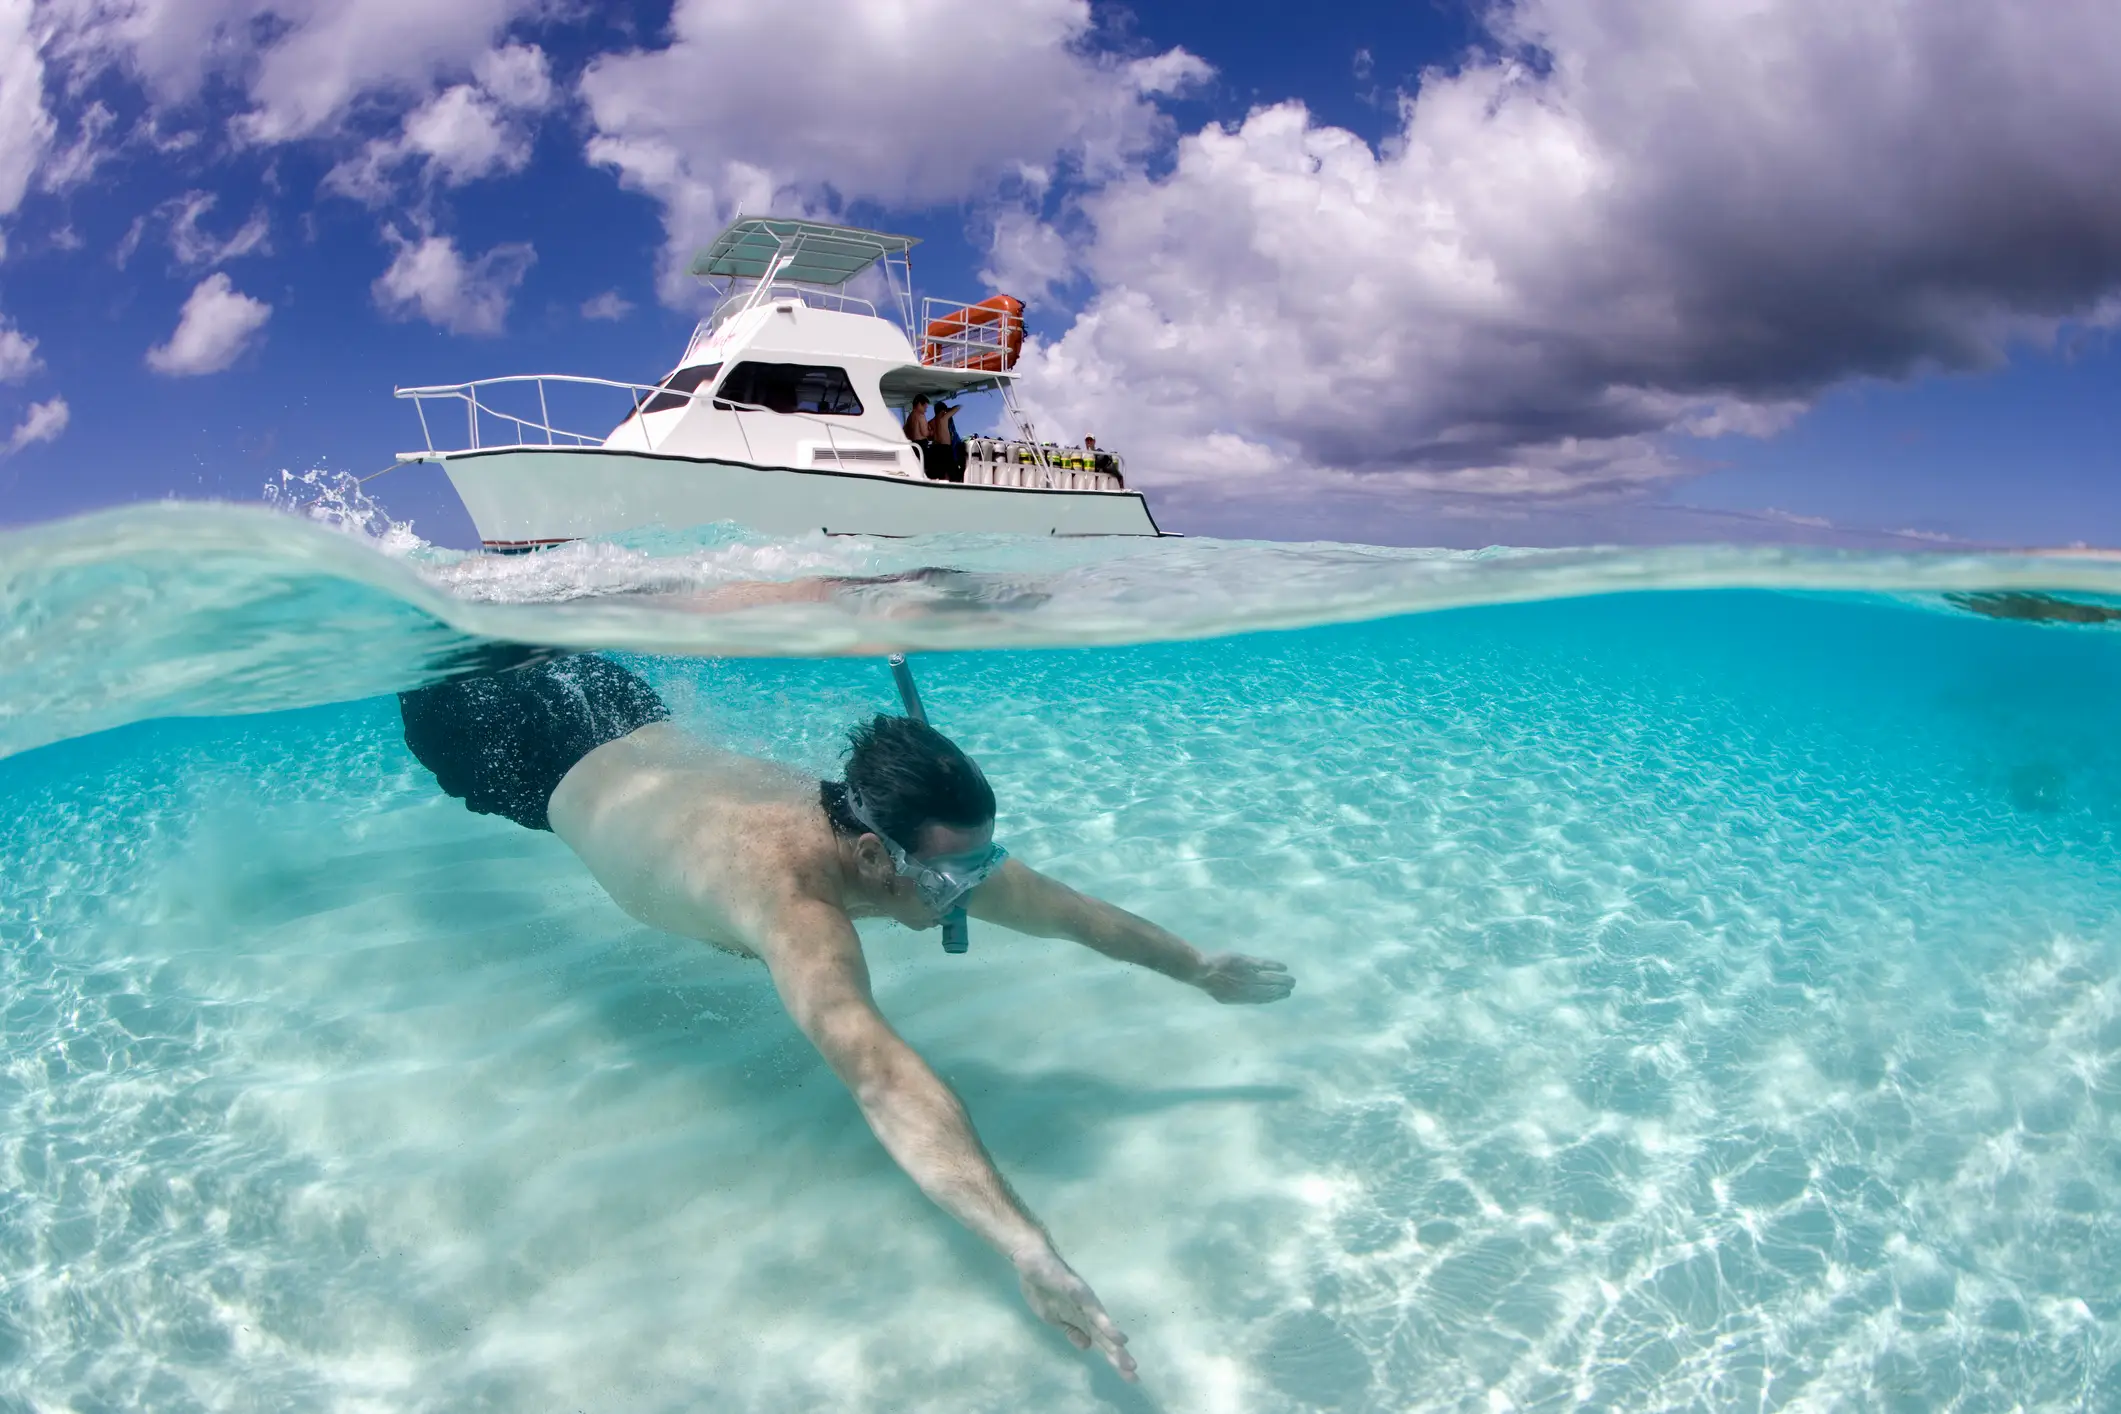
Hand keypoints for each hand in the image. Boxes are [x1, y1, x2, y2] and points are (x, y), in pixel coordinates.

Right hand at [1014, 1244, 1135, 1380]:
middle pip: (1106, 1340)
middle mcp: (1087, 1313)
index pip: (1100, 1344)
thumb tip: (1087, 1347)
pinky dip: (1106, 1326)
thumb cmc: (1040, 1287)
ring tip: (1129, 1363)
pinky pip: (1094, 1312)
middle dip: (1119, 1358)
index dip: (1113, 1359)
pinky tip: (1118, 1337)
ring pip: (1104, 1328)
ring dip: (1116, 1346)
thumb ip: (1070, 1331)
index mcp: (1080, 1320)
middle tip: (1134, 1378)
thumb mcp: (1051, 1318)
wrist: (1030, 1261)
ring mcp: (1085, 1303)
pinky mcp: (1079, 1292)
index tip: (1129, 1377)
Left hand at [1191, 952, 1294, 1003]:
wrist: (1200, 970)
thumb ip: (1236, 995)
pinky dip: (1274, 966)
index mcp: (1239, 998)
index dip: (1273, 998)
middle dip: (1280, 990)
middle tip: (1291, 989)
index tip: (1283, 995)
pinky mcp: (1245, 963)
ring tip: (1291, 980)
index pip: (1260, 999)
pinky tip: (1284, 967)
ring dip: (1281, 980)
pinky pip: (1263, 965)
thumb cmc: (1208, 981)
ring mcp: (1246, 976)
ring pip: (1268, 979)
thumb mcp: (1222, 993)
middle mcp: (1245, 989)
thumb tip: (1247, 997)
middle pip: (1267, 990)